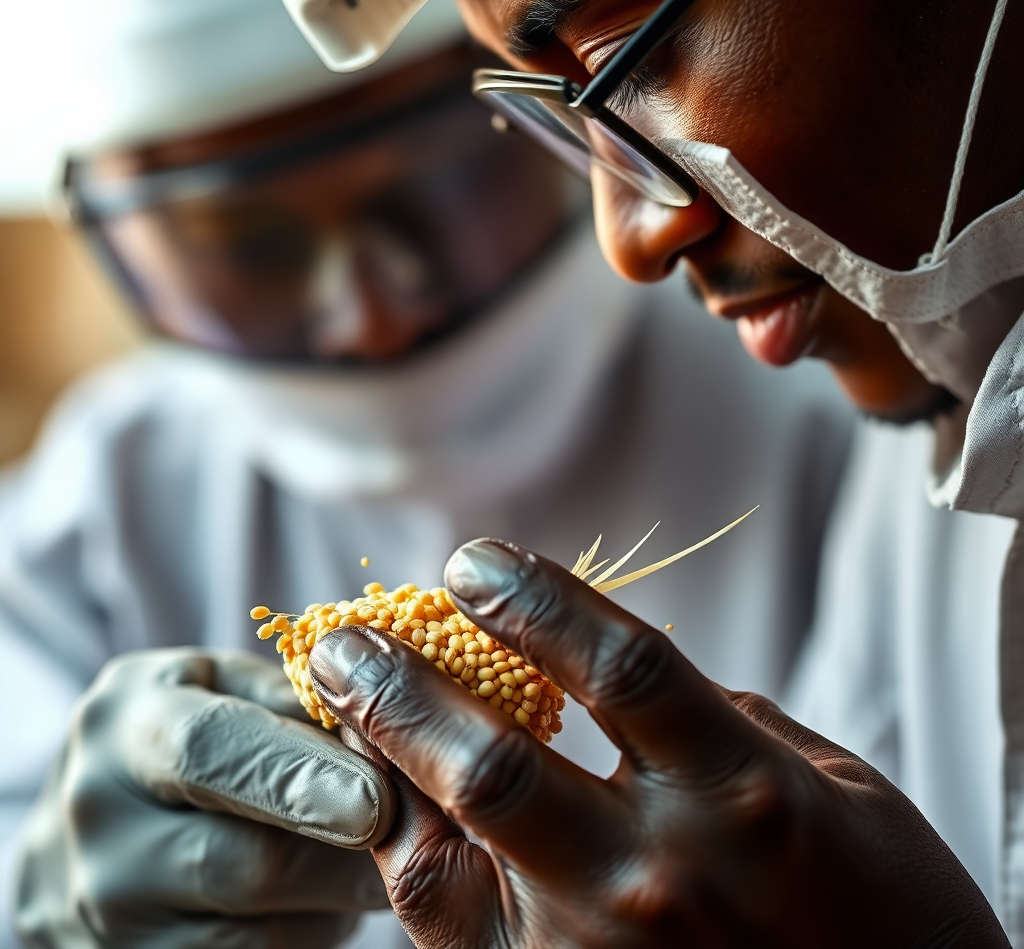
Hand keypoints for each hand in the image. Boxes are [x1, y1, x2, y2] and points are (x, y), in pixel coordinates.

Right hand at [15, 647, 392, 947]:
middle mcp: (96, 820)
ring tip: (375, 856)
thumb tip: (386, 712)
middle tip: (422, 839)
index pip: (213, 752)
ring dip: (337, 898)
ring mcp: (99, 912)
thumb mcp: (226, 683)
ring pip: (259, 929)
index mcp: (125, 721)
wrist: (101, 818)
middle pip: (244, 862)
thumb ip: (297, 695)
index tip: (379, 801)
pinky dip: (309, 930)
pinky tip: (324, 897)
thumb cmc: (190, 726)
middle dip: (347, 855)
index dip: (301, 778)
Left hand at [309, 539, 1007, 948]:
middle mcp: (661, 880)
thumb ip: (717, 720)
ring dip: (382, 757)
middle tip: (349, 630)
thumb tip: (613, 675)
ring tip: (336, 692)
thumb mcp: (832, 783)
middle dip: (406, 685)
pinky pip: (448, 920)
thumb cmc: (884, 906)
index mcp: (745, 794)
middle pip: (498, 763)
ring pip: (447, 851)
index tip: (470, 559)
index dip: (535, 599)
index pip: (618, 667)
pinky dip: (403, 840)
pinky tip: (381, 784)